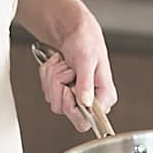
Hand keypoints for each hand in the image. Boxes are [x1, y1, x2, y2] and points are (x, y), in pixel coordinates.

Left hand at [38, 18, 116, 132]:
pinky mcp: (63, 92)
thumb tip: (86, 102)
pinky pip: (48, 91)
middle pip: (65, 110)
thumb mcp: (86, 60)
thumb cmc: (87, 41)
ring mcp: (75, 97)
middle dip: (59, 86)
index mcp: (105, 96)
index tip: (68, 89)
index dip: (72, 108)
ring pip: (54, 100)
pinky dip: (49, 75)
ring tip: (65, 64)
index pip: (86, 121)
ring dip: (54, 78)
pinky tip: (59, 65)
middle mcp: (91, 100)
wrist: (74, 31)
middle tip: (67, 70)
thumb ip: (86, 83)